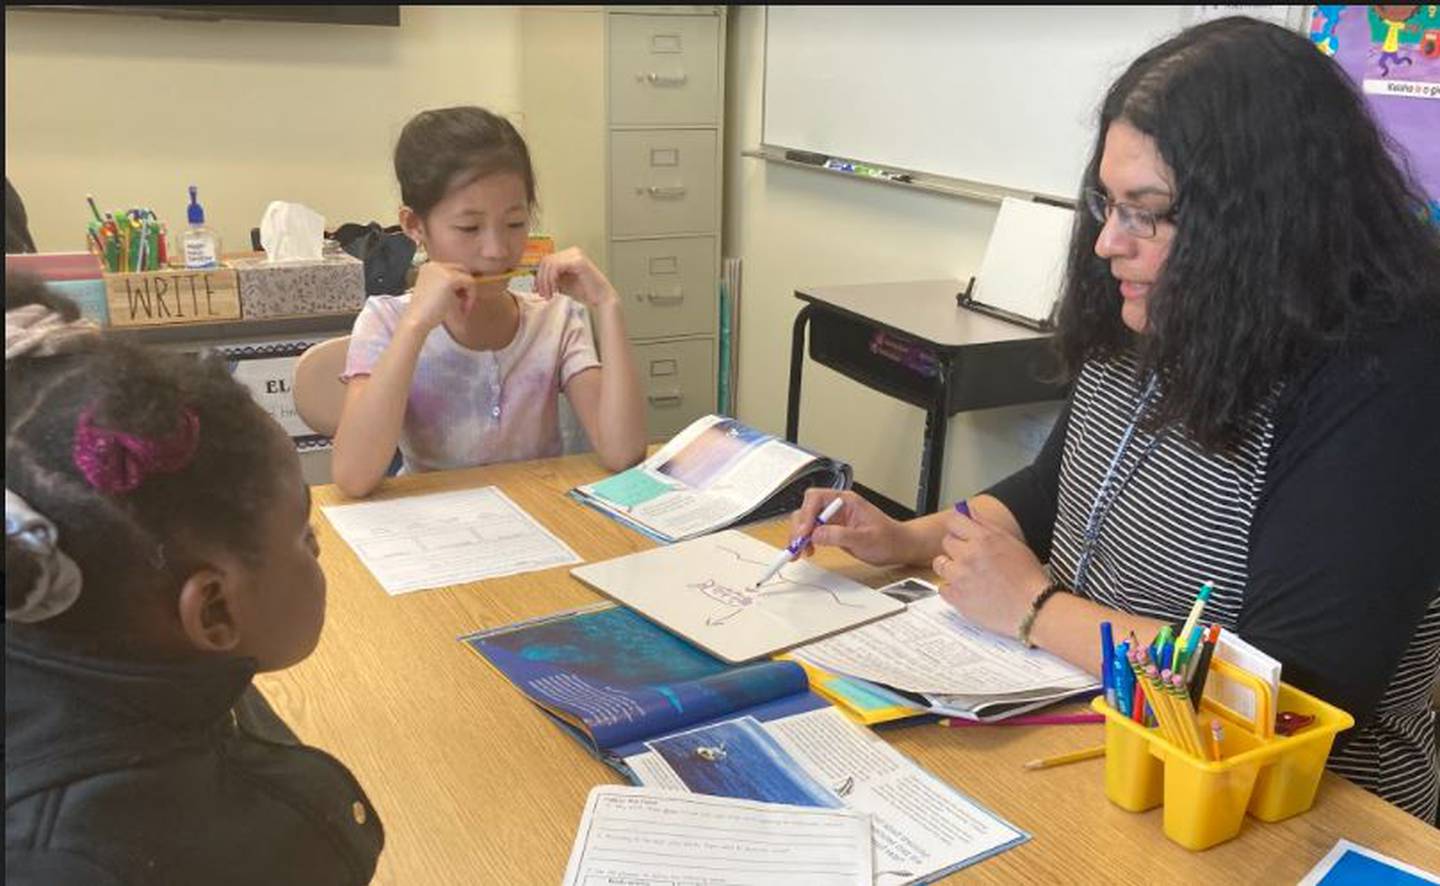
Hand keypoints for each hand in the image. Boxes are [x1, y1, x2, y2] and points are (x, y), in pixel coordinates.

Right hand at [404, 262, 477, 331]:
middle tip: (463, 305)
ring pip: (467, 277)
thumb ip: (449, 287)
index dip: (460, 286)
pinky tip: (463, 309)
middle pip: (461, 270)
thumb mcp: (438, 294)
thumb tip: (468, 285)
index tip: (459, 301)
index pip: (453, 270)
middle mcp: (434, 265)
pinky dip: (470, 297)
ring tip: (462, 309)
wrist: (416, 321)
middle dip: (466, 287)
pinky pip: (470, 283)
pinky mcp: (450, 278)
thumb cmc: (427, 313)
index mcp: (428, 267)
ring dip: (469, 294)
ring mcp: (441, 270)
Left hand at [535, 247, 617, 308]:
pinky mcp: (578, 261)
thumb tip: (534, 282)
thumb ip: (550, 279)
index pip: (546, 260)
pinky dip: (552, 279)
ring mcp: (576, 254)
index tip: (537, 290)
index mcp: (568, 254)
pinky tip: (556, 290)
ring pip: (549, 263)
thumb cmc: (585, 291)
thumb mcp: (562, 284)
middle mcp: (572, 251)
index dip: (539, 276)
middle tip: (543, 294)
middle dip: (541, 279)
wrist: (601, 298)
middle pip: (545, 260)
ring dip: (546, 281)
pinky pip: (557, 267)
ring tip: (549, 294)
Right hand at [788, 489, 910, 565]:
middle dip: (799, 527)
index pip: (817, 498)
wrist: (899, 547)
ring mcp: (834, 519)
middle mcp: (837, 507)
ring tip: (800, 552)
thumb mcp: (866, 539)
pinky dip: (806, 542)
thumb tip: (817, 534)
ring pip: (807, 521)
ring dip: (800, 536)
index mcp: (846, 500)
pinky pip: (812, 533)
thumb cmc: (889, 539)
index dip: (807, 514)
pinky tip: (807, 551)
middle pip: (807, 509)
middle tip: (797, 545)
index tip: (804, 532)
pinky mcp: (832, 530)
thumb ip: (840, 535)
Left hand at [933, 511, 1050, 637]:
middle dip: (957, 548)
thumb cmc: (1028, 578)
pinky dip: (952, 589)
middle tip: (972, 559)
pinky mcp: (957, 597)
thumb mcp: (1011, 543)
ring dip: (951, 568)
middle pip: (946, 542)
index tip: (960, 533)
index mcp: (984, 539)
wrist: (1033, 609)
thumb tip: (968, 511)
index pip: (954, 521)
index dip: (957, 527)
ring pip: (940, 564)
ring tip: (969, 576)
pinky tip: (968, 591)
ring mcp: (960, 577)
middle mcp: (969, 555)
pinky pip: (942, 587)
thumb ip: (986, 525)